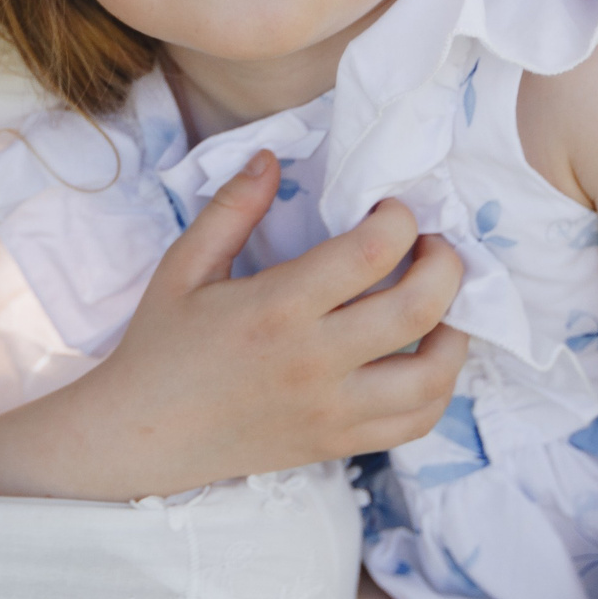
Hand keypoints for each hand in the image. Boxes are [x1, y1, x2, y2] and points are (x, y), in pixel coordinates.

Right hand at [72, 151, 470, 497]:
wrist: (142, 436)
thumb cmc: (161, 347)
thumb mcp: (183, 267)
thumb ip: (231, 208)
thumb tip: (272, 157)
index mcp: (276, 308)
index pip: (371, 253)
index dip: (398, 219)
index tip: (390, 209)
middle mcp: (314, 361)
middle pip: (419, 308)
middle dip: (445, 263)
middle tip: (432, 245)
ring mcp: (332, 409)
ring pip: (433, 374)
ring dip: (455, 329)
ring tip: (440, 302)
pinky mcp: (339, 442)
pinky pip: (416, 421)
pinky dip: (438, 386)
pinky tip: (424, 355)